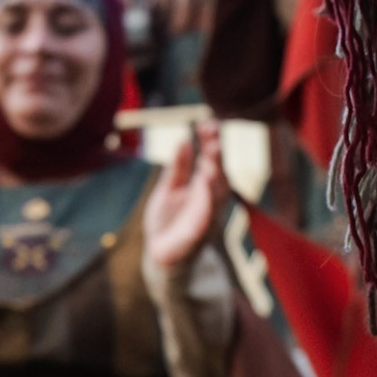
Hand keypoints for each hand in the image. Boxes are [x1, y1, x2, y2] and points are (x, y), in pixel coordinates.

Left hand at [145, 121, 227, 269]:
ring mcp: (207, 214)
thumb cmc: (166, 221)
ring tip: (213, 150)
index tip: (206, 122)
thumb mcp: (168, 188)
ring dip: (216, 170)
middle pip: (218, 171)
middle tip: (213, 130)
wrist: (159, 254)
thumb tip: (184, 140)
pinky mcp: (201, 232)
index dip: (209, 141)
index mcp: (201, 186)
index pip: (210, 159)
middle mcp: (209, 198)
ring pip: (217, 191)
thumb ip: (178, 168)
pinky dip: (210, 196)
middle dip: (217, 151)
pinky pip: (208, 212)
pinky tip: (208, 180)